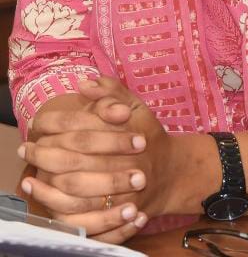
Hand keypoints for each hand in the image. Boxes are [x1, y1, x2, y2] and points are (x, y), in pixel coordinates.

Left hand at [19, 80, 169, 241]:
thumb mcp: (136, 106)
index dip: (56, 126)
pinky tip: (46, 198)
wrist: (170, 173)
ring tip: (29, 177)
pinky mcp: (116, 214)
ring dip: (47, 184)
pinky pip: (81, 215)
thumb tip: (84, 83)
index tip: (36, 125)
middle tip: (26, 150)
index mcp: (129, 131)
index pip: (84, 128)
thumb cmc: (148, 135)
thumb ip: (112, 91)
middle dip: (45, 155)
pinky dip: (59, 208)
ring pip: (75, 190)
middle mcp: (125, 161)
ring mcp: (121, 190)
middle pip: (74, 160)